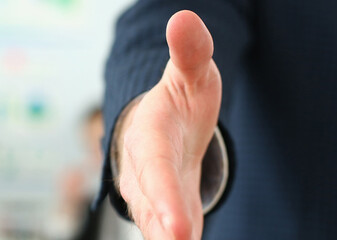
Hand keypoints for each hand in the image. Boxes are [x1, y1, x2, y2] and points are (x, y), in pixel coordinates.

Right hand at [115, 10, 220, 239]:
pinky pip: (173, 237)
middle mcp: (145, 176)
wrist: (160, 130)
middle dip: (164, 233)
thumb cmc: (178, 102)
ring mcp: (154, 201)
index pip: (156, 170)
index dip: (164, 199)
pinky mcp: (168, 218)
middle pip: (152, 209)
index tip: (178, 230)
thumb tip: (184, 18)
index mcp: (151, 140)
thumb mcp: (191, 73)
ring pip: (158, 230)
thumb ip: (190, 51)